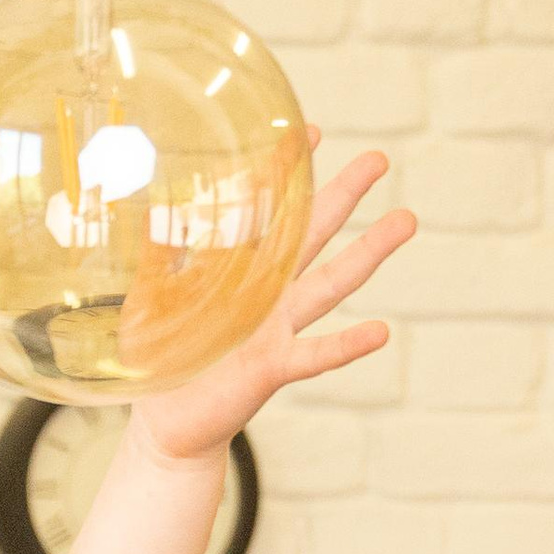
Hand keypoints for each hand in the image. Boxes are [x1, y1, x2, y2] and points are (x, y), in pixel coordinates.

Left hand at [130, 143, 414, 468]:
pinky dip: (348, 344)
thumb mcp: (147, 303)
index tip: (306, 131)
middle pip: (313, 235)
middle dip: (344, 196)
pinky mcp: (274, 367)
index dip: (285, 173)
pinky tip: (381, 332)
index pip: (266, 211)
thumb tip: (157, 208)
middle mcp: (267, 293)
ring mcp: (276, 328)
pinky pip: (317, 354)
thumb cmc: (160, 360)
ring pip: (330, 284)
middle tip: (379, 159)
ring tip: (406, 219)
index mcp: (238, 270)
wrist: (166, 422)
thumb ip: (157, 260)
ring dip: (368, 253)